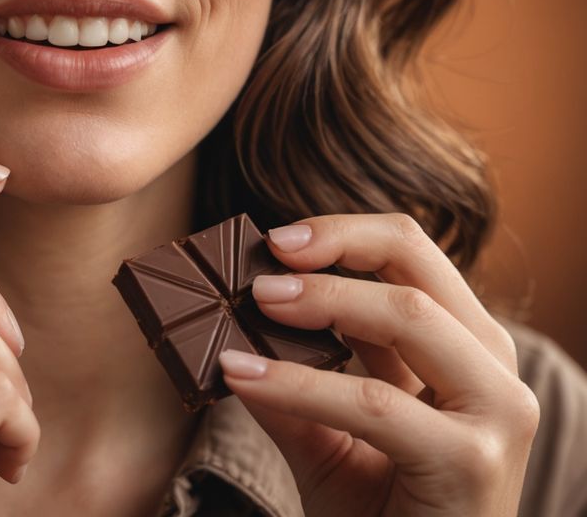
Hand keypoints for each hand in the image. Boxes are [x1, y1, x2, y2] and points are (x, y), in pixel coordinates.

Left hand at [218, 213, 539, 516]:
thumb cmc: (383, 509)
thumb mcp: (329, 433)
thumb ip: (292, 377)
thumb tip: (227, 325)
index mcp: (463, 344)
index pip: (410, 253)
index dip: (343, 232)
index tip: (277, 239)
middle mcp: (490, 366)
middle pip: (416, 263)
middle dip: (336, 246)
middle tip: (268, 257)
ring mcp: (494, 412)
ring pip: (406, 316)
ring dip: (323, 299)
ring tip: (257, 301)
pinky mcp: (471, 460)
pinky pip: (372, 401)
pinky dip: (298, 382)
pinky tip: (244, 374)